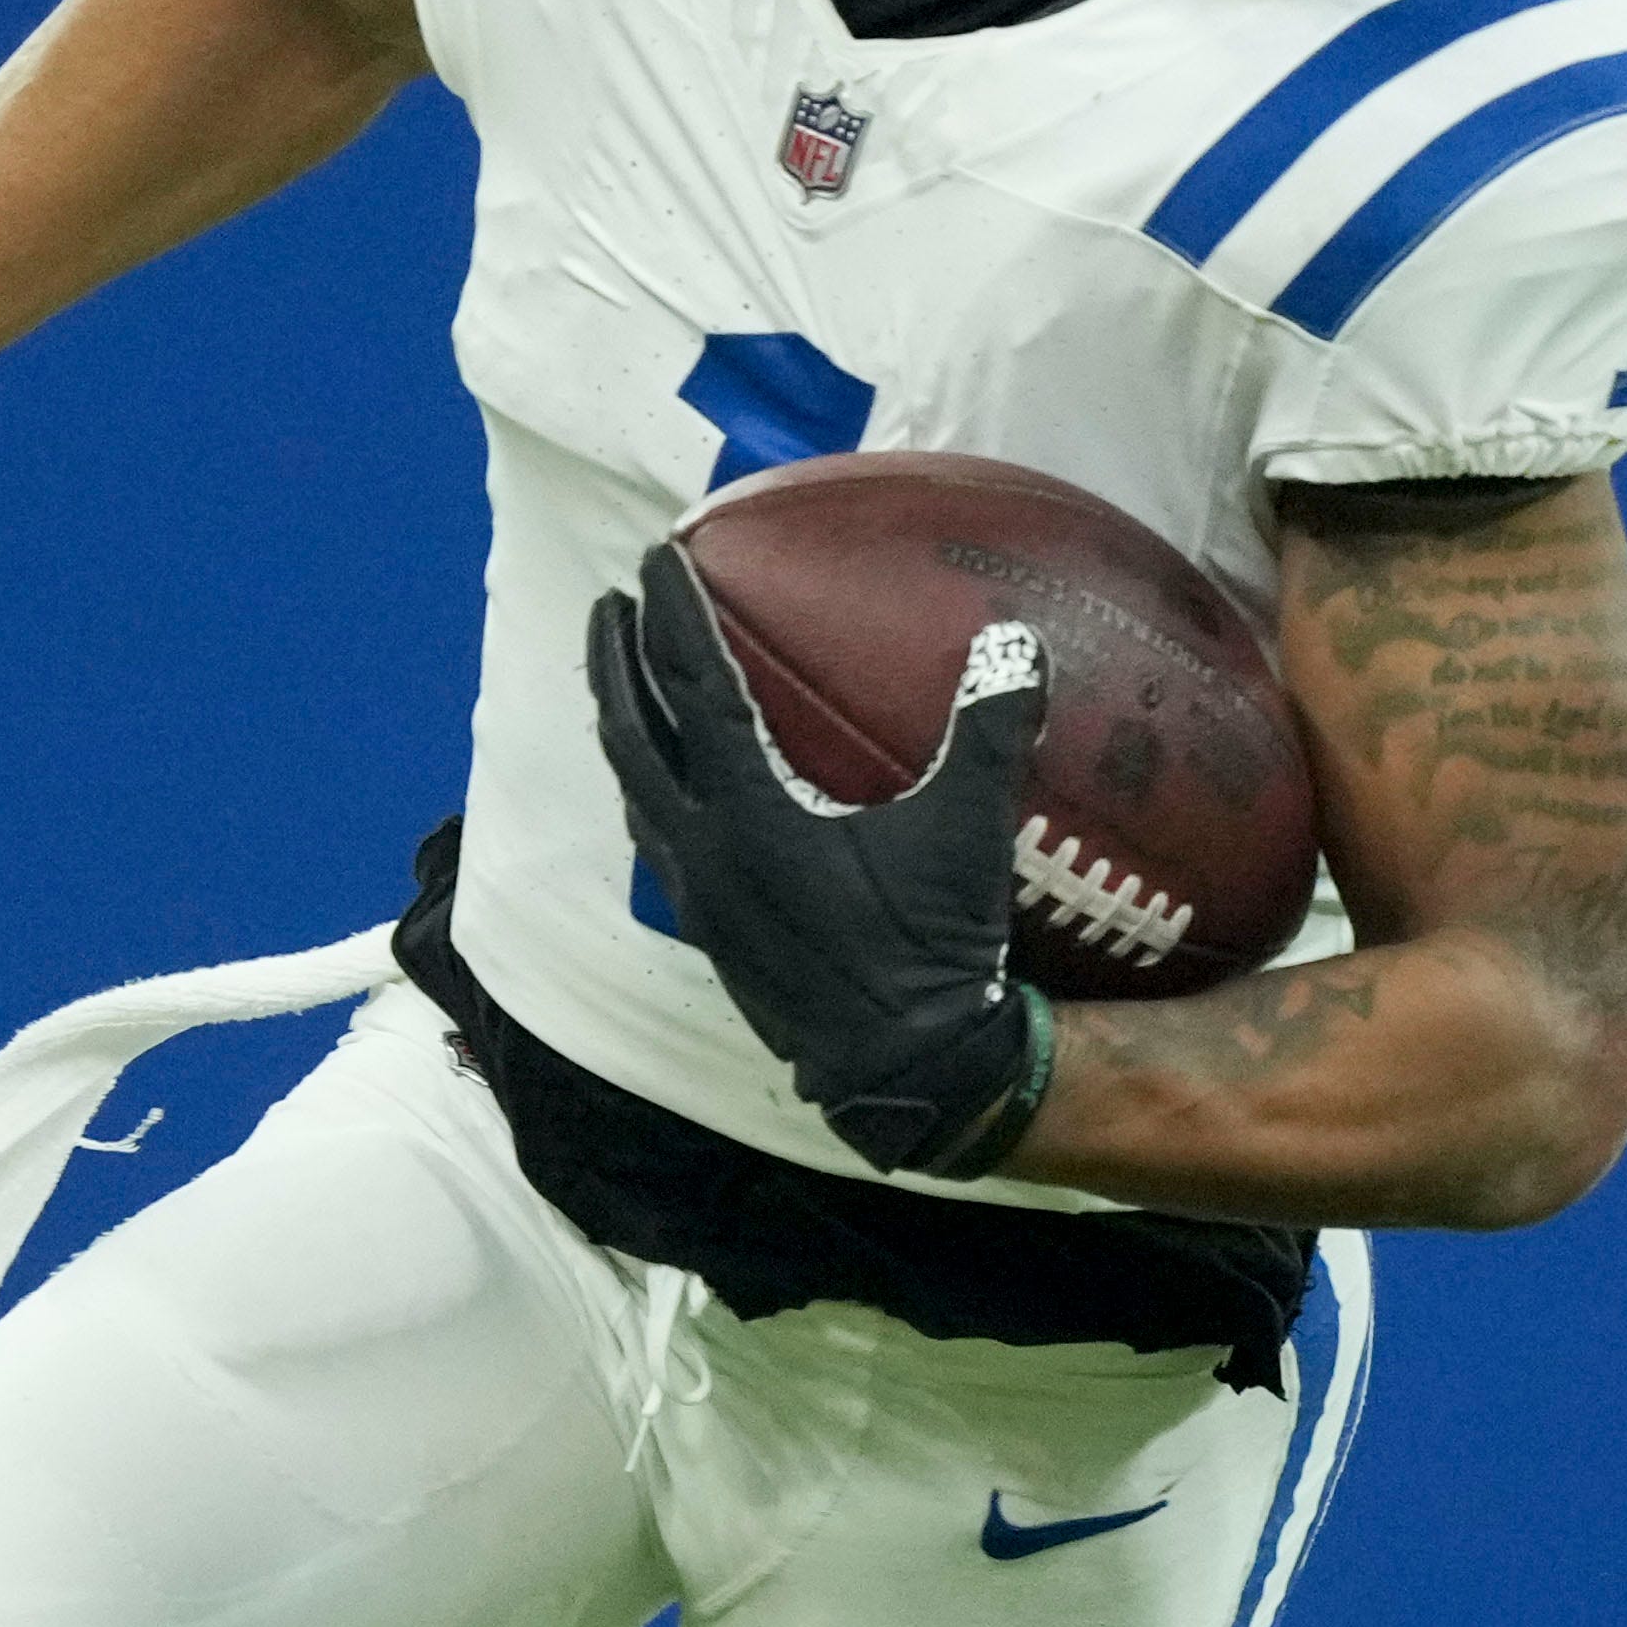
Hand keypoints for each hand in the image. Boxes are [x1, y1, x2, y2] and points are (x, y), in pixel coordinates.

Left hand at [585, 541, 1058, 1175]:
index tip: (660, 555)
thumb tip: (1013, 643)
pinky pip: (659, 838)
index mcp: (749, 811)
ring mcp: (700, 895)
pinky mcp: (711, 932)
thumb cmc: (929, 949)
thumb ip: (988, 733)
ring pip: (635, 790)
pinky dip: (651, 790)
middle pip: (631, 734)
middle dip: (615, 661)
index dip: (675, 615)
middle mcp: (703, 848)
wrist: (905, 1070)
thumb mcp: (967, 835)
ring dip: (623, 725)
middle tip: (612, 603)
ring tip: (623, 682)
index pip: (694, 688)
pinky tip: (671, 787)